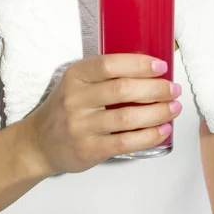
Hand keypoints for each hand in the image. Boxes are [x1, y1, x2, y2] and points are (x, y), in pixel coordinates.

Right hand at [23, 53, 181, 175]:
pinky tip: (162, 130)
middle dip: (155, 88)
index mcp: (75, 76)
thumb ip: (105, 76)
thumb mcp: (77, 83)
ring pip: (127, 117)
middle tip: (174, 89)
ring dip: (157, 112)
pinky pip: (125, 142)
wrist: (39, 143)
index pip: (109, 64)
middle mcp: (76, 99)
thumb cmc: (66, 108)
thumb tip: (149, 70)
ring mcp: (81, 126)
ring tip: (174, 108)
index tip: (161, 65)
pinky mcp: (89, 149)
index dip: (138, 64)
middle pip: (122, 90)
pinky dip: (149, 136)